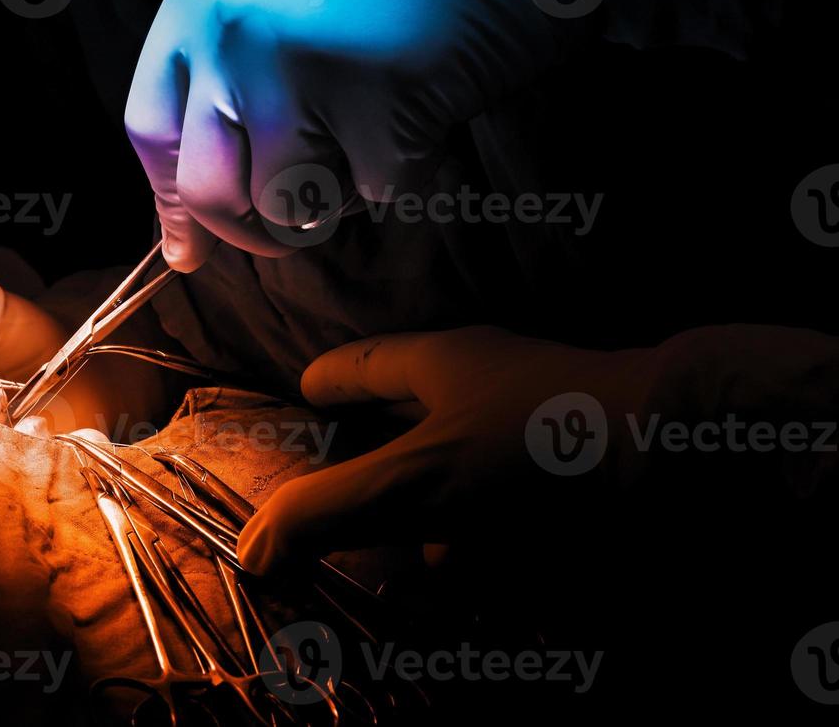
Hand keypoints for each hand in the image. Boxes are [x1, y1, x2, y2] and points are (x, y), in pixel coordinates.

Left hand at [125, 0, 553, 271]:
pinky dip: (409, 171)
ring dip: (334, 201)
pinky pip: (374, 193)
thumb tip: (201, 203)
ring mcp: (294, 65)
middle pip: (208, 186)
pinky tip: (429, 104)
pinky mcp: (370, 102)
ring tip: (376, 135)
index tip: (188, 251)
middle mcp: (230, 27)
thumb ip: (235, 66)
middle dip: (254, 230)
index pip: (150, 127)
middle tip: (299, 224)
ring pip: (284, 204)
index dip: (171, 201)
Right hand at [237, 324, 838, 574]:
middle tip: (341, 503)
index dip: (324, 386)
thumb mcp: (413, 483)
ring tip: (402, 559)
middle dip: (374, 463)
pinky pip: (512, 499)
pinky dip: (485, 536)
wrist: (683, 452)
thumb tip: (252, 546)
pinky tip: (475, 574)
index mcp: (438, 361)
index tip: (301, 402)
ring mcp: (537, 422)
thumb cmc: (532, 447)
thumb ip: (325, 511)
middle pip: (411, 416)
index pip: (359, 364)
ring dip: (431, 510)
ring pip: (465, 463)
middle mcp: (486, 382)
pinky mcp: (579, 467)